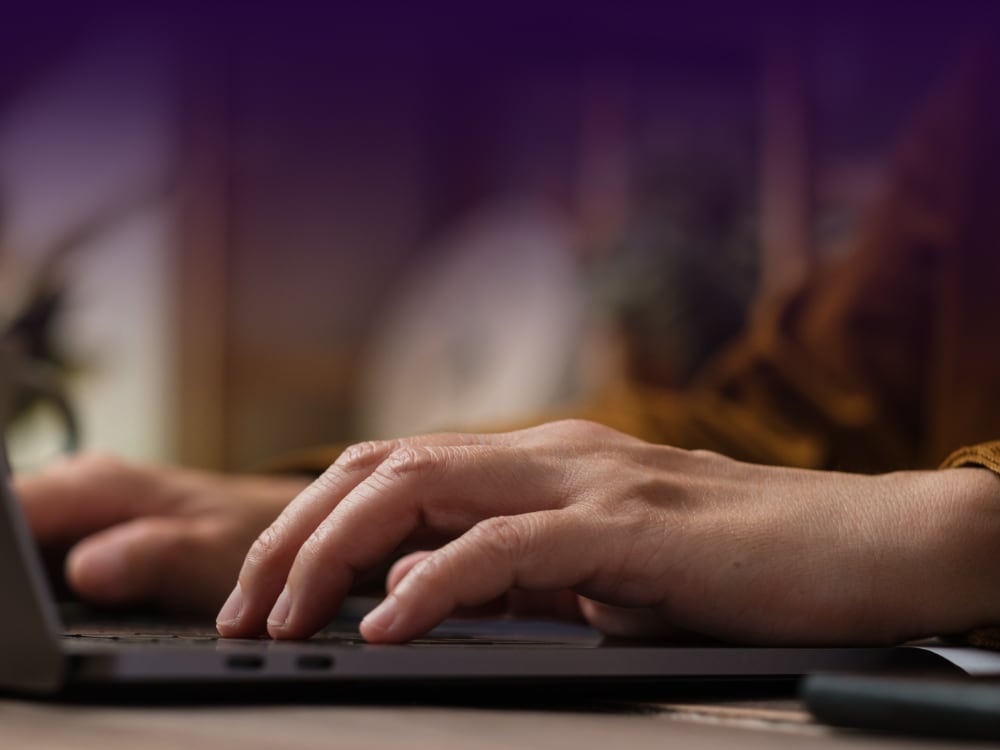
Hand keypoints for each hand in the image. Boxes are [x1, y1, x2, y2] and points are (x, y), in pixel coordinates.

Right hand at [17, 454, 310, 614]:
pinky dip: (47, 588)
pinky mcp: (87, 540)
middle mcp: (80, 492)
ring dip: (33, 580)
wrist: (290, 529)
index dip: (3, 552)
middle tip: (54, 608)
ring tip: (75, 603)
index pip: (11, 509)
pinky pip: (45, 563)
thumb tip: (87, 569)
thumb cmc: (261, 533)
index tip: (18, 591)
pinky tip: (73, 606)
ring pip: (26, 550)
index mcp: (99, 486)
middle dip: (17, 573)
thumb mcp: (216, 554)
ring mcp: (81, 516)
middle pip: (12, 531)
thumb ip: (156, 559)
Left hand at [217, 420, 999, 644]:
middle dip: (296, 535)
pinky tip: (390, 628)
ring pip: (425, 485)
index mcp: (541, 460)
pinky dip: (436, 584)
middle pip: (384, 464)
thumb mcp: (599, 571)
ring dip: (338, 551)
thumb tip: (411, 593)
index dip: (315, 523)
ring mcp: (589, 480)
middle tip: (246, 611)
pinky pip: (507, 546)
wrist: (860, 547)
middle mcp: (552, 453)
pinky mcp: (632, 528)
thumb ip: (510, 571)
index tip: (269, 594)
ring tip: (285, 621)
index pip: (396, 468)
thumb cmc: (736, 564)